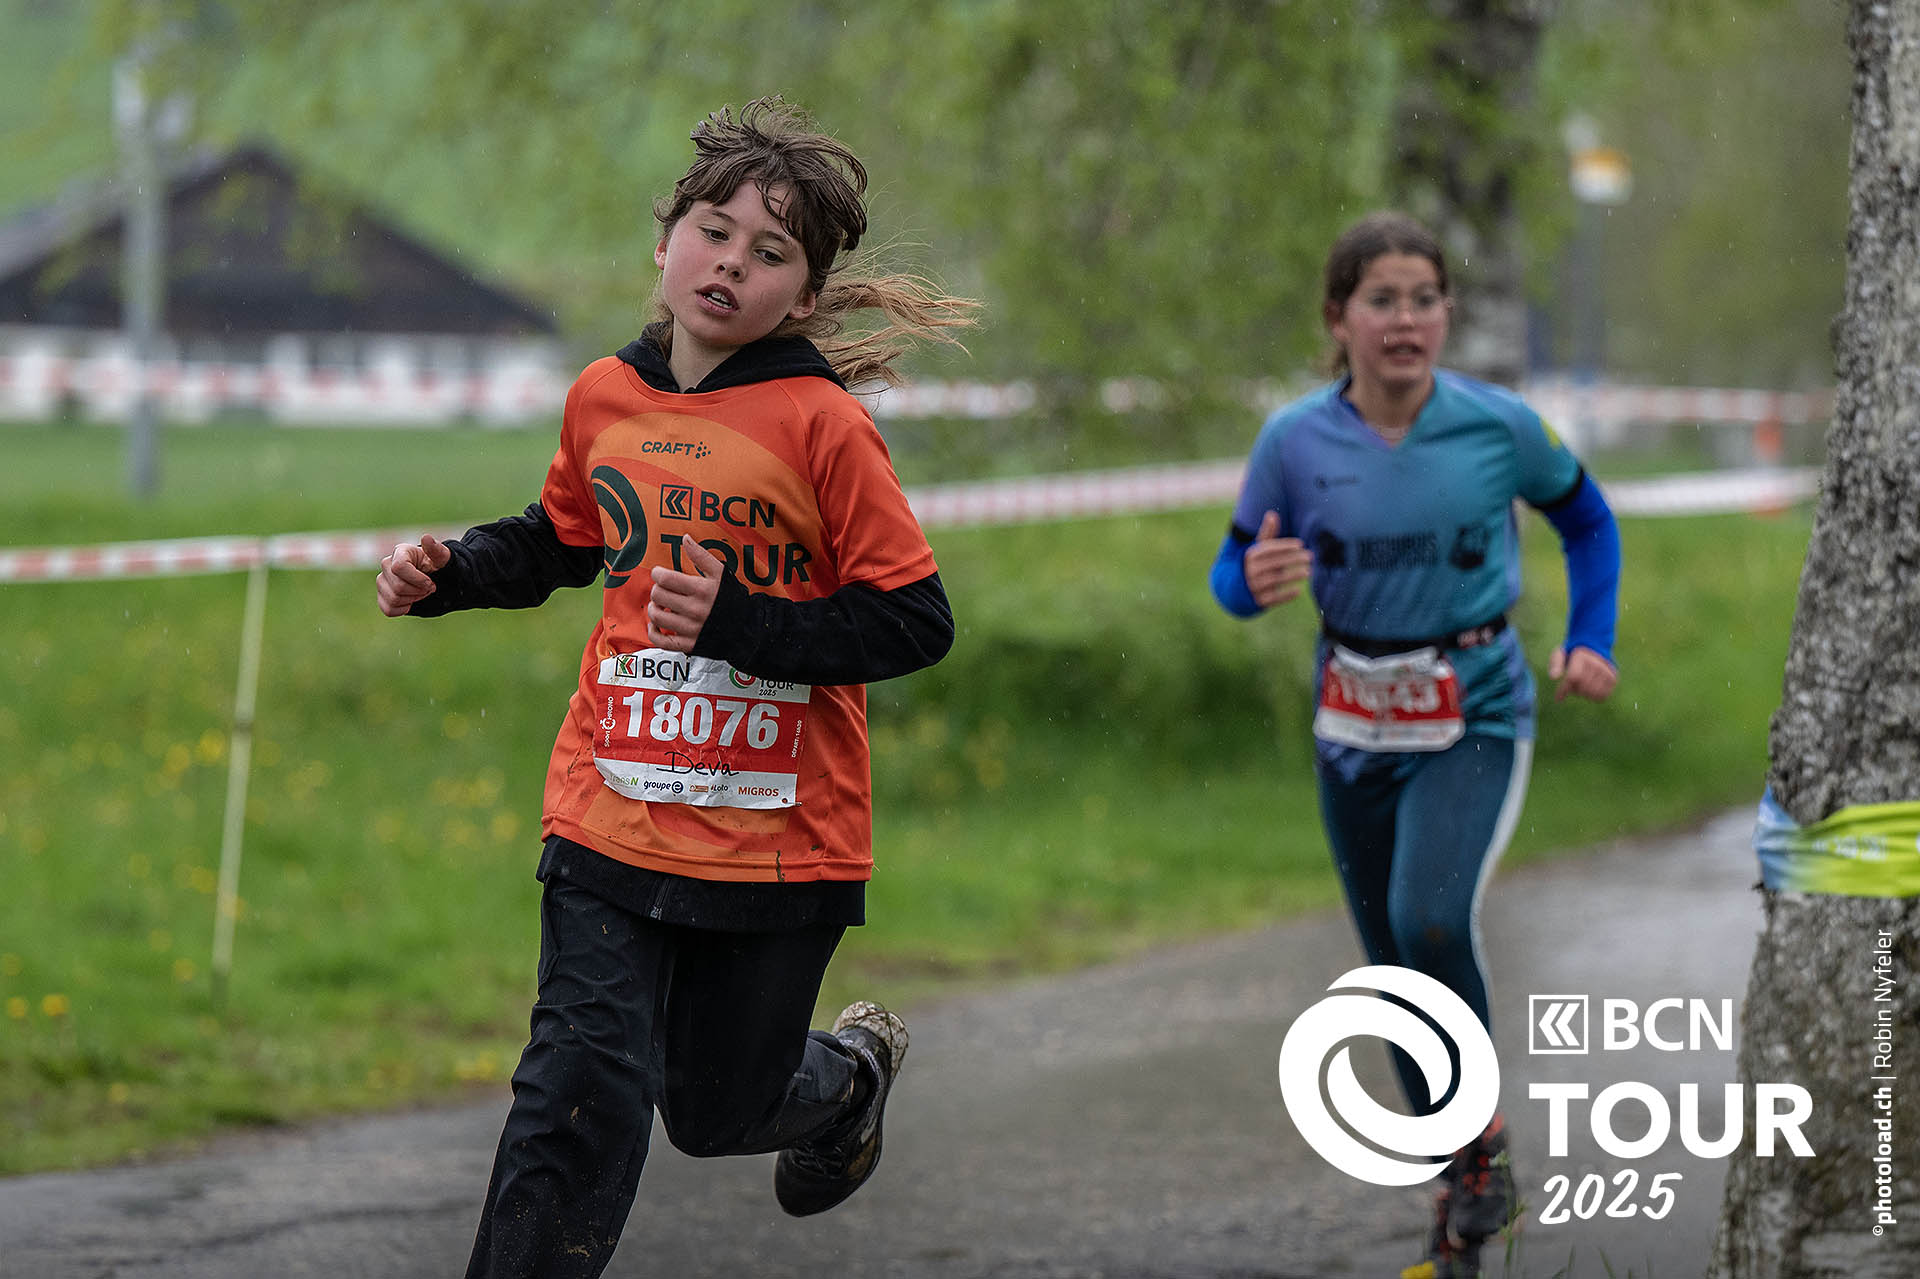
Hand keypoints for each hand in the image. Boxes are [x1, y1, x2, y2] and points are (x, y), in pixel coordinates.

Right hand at [376, 534, 450, 615]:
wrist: (434, 579)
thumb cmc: (438, 567)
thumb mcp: (443, 559)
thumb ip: (437, 550)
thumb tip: (426, 538)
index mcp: (401, 552)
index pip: (399, 567)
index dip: (418, 579)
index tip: (430, 582)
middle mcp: (387, 565)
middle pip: (398, 586)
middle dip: (418, 591)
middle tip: (428, 588)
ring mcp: (382, 581)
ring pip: (393, 599)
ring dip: (412, 600)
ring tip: (420, 593)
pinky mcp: (381, 596)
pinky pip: (388, 609)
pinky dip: (403, 609)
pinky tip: (411, 601)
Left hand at [647, 536, 725, 651]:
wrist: (747, 629)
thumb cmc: (733, 598)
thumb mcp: (721, 574)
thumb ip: (702, 556)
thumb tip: (685, 538)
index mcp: (701, 590)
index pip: (665, 579)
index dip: (657, 573)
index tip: (660, 573)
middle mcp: (695, 610)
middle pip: (658, 595)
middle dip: (657, 589)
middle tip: (663, 588)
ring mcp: (691, 629)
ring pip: (656, 616)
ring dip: (654, 607)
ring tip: (661, 604)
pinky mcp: (688, 644)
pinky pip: (660, 640)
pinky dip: (653, 631)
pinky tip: (657, 623)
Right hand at [1243, 510, 1312, 607]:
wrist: (1239, 589)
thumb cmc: (1256, 563)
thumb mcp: (1259, 548)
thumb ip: (1267, 533)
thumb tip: (1272, 513)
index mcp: (1251, 555)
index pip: (1269, 549)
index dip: (1285, 546)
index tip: (1301, 544)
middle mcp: (1251, 570)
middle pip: (1274, 563)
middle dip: (1293, 559)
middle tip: (1310, 557)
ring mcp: (1254, 586)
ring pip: (1275, 580)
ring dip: (1292, 575)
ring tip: (1308, 571)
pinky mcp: (1258, 600)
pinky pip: (1273, 598)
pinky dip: (1286, 595)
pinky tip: (1298, 590)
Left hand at [1550, 645, 1617, 702]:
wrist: (1593, 647)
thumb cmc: (1572, 654)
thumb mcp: (1560, 654)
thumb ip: (1555, 664)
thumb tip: (1553, 677)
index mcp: (1582, 656)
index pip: (1572, 678)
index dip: (1563, 690)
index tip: (1558, 698)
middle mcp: (1596, 663)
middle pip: (1582, 688)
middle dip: (1573, 691)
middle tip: (1571, 685)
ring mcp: (1607, 671)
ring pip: (1592, 694)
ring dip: (1584, 694)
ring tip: (1581, 686)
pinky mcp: (1613, 678)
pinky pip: (1602, 697)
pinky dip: (1594, 697)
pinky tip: (1590, 689)